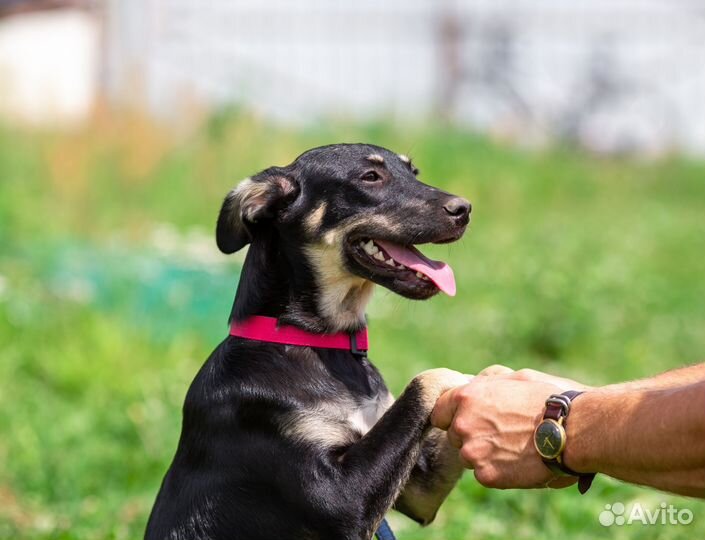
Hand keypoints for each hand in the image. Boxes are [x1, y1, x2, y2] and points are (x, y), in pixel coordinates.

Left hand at [431, 367, 585, 488]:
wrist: (574, 430)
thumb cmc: (548, 398)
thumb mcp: (516, 377)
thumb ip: (488, 382)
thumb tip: (476, 383)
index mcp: (465, 397)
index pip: (439, 412)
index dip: (452, 416)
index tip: (465, 420)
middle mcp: (462, 425)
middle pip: (454, 435)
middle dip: (472, 434)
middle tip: (501, 433)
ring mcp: (472, 452)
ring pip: (469, 456)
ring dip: (485, 454)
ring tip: (514, 446)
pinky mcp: (486, 475)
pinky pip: (484, 474)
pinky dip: (498, 471)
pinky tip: (518, 461)